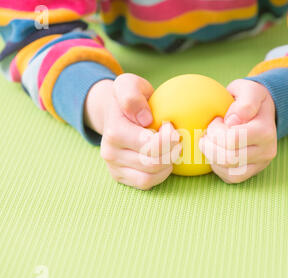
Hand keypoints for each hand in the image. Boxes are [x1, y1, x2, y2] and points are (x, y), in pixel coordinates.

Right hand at [84, 74, 181, 189]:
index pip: (148, 145)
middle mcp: (110, 152)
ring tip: (172, 149)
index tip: (172, 127)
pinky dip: (160, 174)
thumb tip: (144, 118)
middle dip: (171, 151)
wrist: (114, 113)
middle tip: (177, 138)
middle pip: (152, 163)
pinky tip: (165, 160)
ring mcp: (114, 167)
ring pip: (149, 176)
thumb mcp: (128, 85)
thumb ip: (132, 95)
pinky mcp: (120, 177)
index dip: (168, 139)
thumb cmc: (129, 98)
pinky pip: (146, 183)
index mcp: (114, 130)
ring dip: (168, 164)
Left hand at [199, 79, 276, 183]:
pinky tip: (216, 153)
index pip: (232, 139)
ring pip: (229, 170)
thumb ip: (244, 102)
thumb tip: (232, 121)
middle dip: (210, 145)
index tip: (216, 120)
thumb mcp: (249, 90)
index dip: (216, 130)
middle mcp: (267, 150)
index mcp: (266, 131)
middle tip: (208, 133)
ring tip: (211, 142)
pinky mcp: (252, 172)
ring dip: (212, 157)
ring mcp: (261, 164)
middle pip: (229, 158)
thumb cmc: (249, 98)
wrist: (260, 110)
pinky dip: (218, 167)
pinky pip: (231, 177)